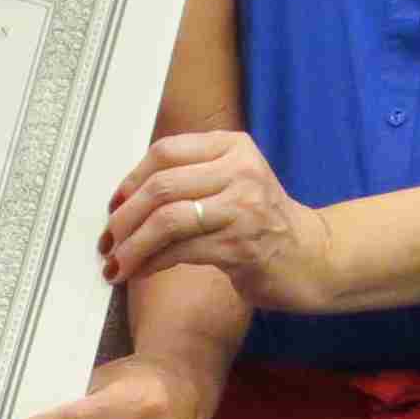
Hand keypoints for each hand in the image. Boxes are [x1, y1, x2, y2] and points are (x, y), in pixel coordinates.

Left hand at [104, 131, 338, 313]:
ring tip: (116, 263)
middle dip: (125, 216)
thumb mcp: (232, 181)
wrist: (312, 258)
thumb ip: (190, 176)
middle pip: (161, 185)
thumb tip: (124, 195)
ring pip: (167, 220)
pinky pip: (180, 251)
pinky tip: (140, 272)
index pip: (166, 152)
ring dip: (132, 245)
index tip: (114, 204)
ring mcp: (243, 208)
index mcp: (233, 147)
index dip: (131, 179)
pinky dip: (152, 263)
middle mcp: (240, 171)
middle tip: (108, 240)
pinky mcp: (240, 246)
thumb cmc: (262, 222)